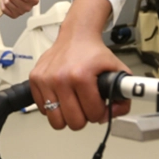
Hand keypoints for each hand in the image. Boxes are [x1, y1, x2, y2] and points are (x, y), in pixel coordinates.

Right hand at [29, 0, 131, 129]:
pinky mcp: (35, 79)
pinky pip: (43, 109)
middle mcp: (60, 78)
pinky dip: (53, 107)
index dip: (100, 112)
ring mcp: (46, 79)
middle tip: (85, 105)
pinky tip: (61, 96)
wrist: (76, 35)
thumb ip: (123, 96)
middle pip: (74, 122)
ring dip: (66, 116)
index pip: (93, 114)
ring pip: (56, 121)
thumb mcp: (117, 70)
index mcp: (81, 76)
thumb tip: (114, 113)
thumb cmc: (93, 53)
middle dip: (83, 117)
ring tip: (73, 104)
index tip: (99, 104)